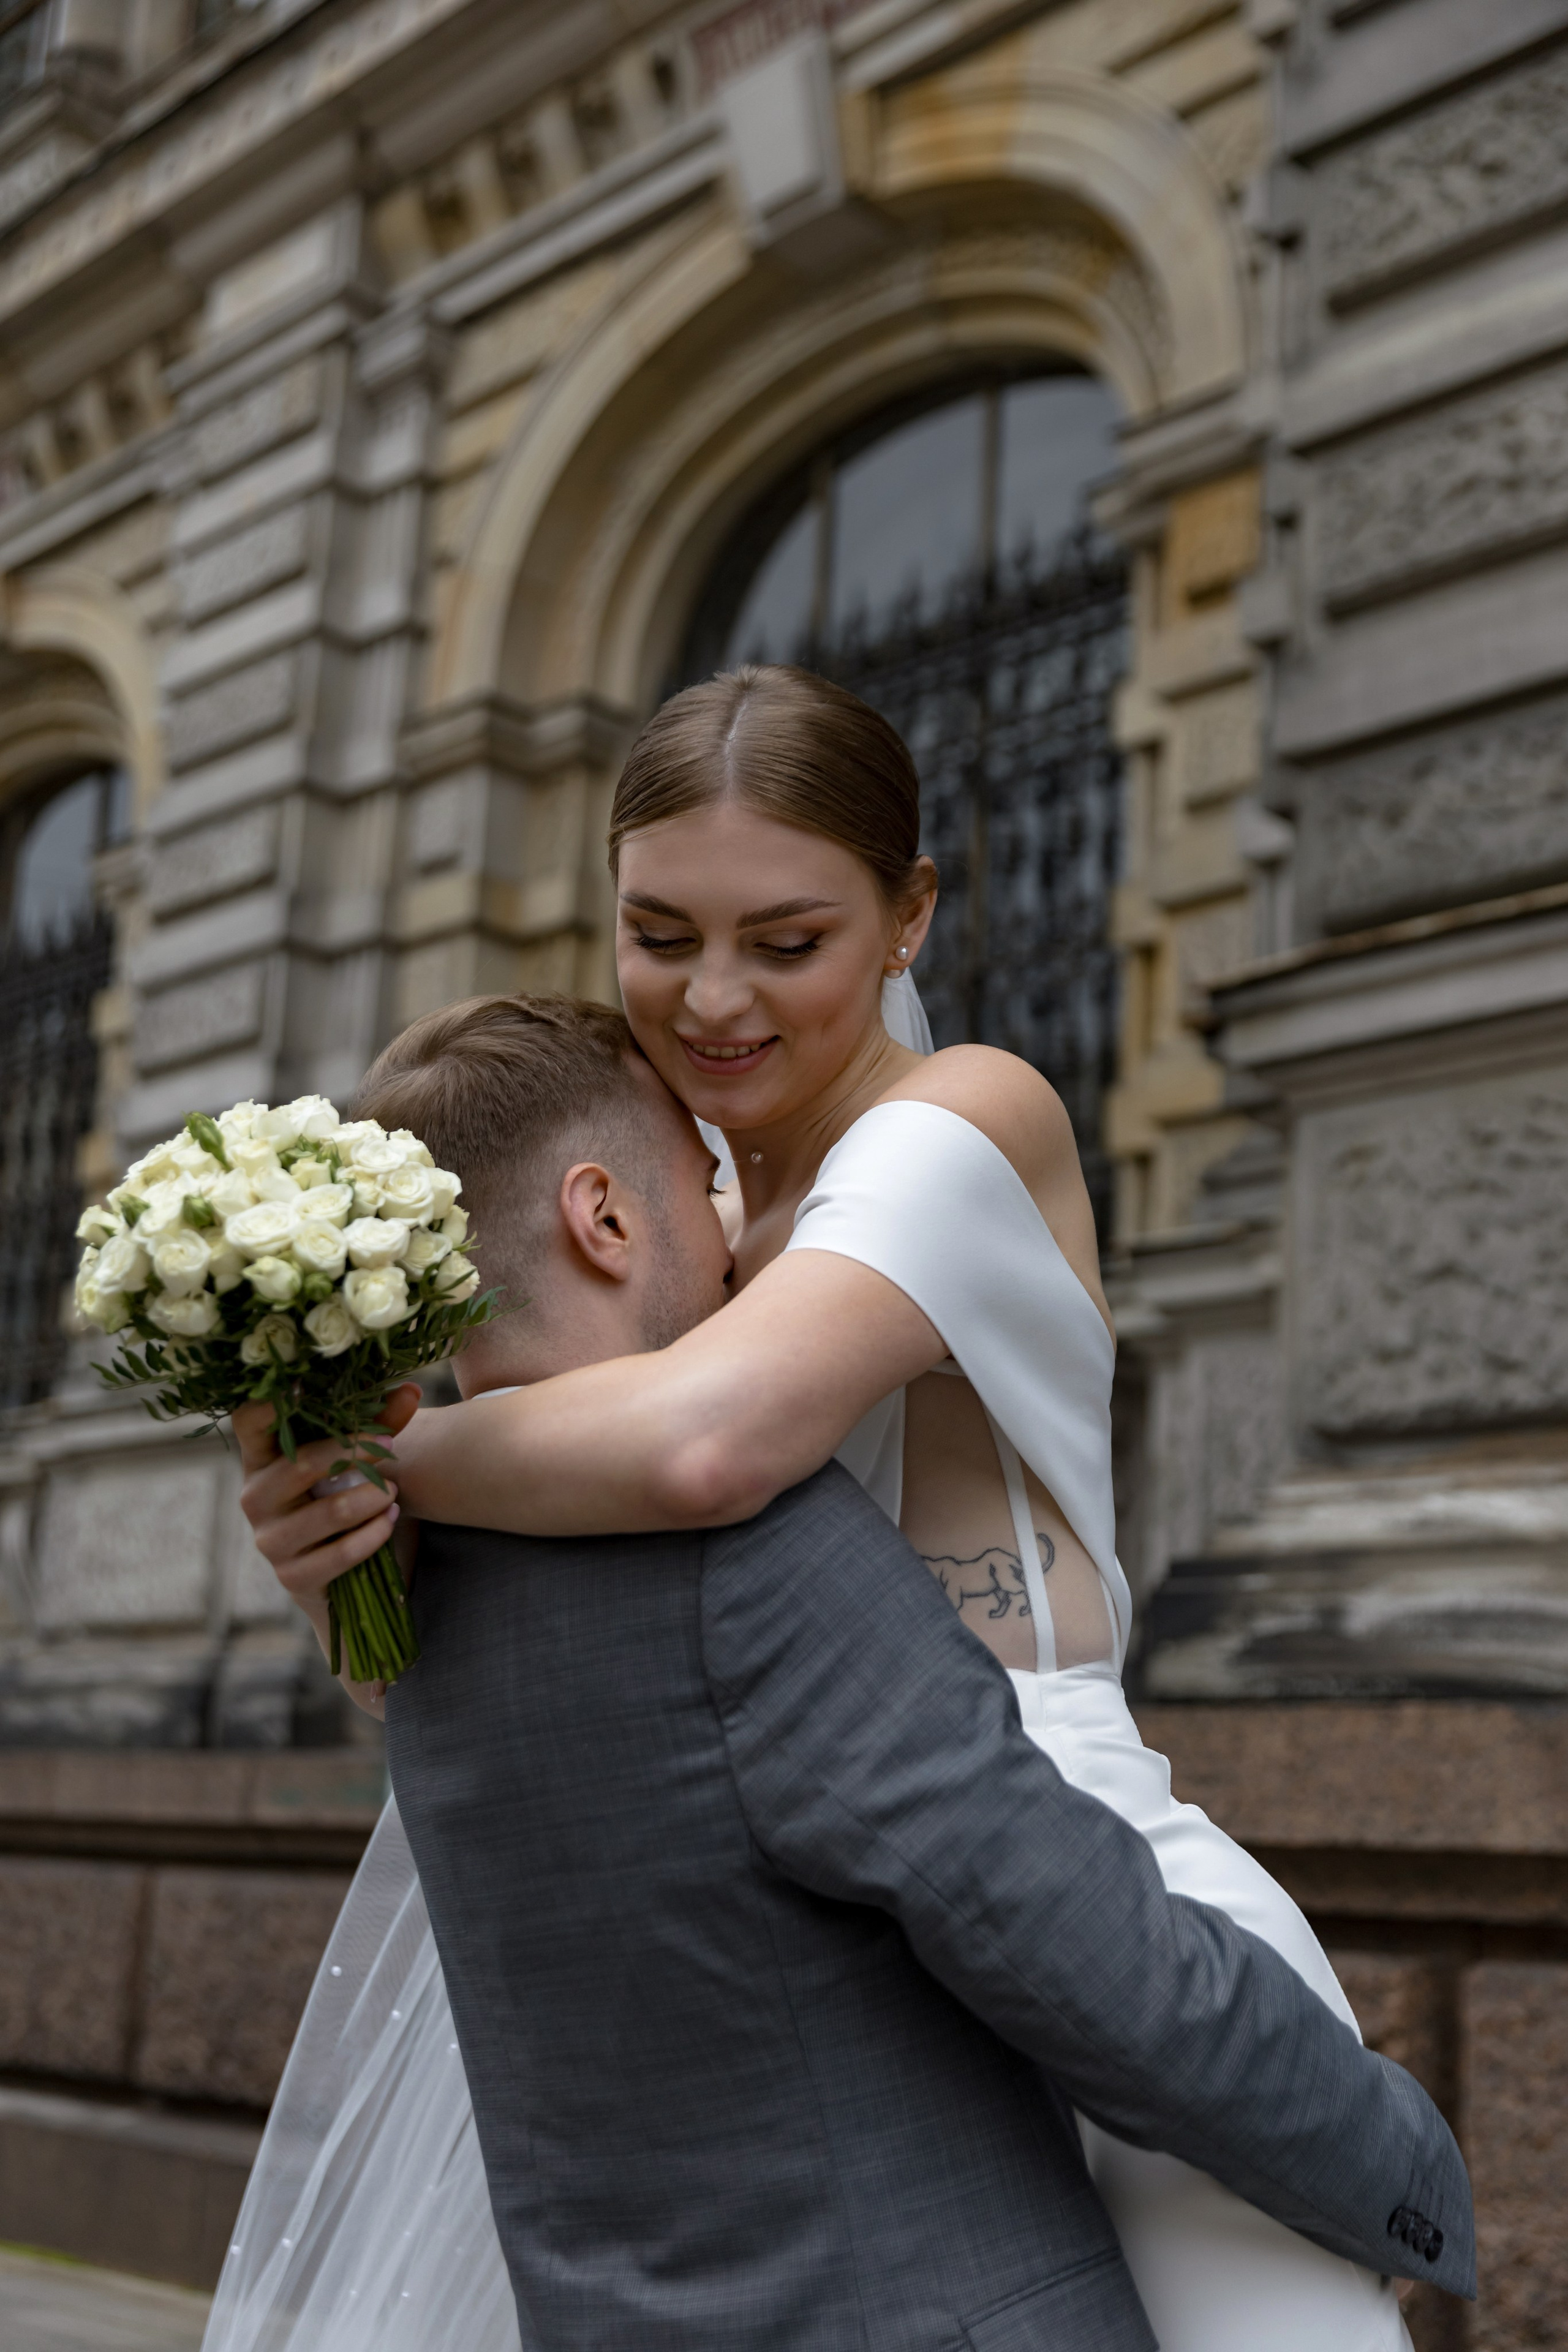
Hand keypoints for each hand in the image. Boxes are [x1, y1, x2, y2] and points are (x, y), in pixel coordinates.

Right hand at [235, 1385, 421, 1606]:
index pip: (248, 1422)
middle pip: (300, 1464)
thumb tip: (411, 1390)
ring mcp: (270, 1540)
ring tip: (394, 1491)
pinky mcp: (293, 1577)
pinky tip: (390, 1520)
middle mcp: (255, 1497)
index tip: (302, 1384)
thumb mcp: (351, 1462)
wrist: (337, 1575)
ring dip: (371, 1498)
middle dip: (353, 1450)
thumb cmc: (340, 1498)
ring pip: (329, 1512)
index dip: (268, 1403)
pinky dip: (374, 1534)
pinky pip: (341, 1554)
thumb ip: (376, 1425)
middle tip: (391, 1444)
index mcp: (261, 1459)